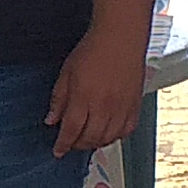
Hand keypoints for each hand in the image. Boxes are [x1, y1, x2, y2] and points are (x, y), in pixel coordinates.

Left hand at [49, 0, 154, 154]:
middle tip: (71, 144)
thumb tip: (51, 120)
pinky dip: (115, 136)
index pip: (71, 131)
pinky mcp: (135, 105)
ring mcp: (122, 107)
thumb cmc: (93, 50)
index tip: (58, 151)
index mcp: (84, 98)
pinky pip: (126, 131)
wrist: (121, 37)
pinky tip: (108, 132)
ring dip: (96, 143)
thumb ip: (59, 99)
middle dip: (78, 145)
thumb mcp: (67, 73)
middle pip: (90, 138)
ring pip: (108, 138)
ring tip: (88, 139)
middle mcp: (104, 106)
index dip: (63, 144)